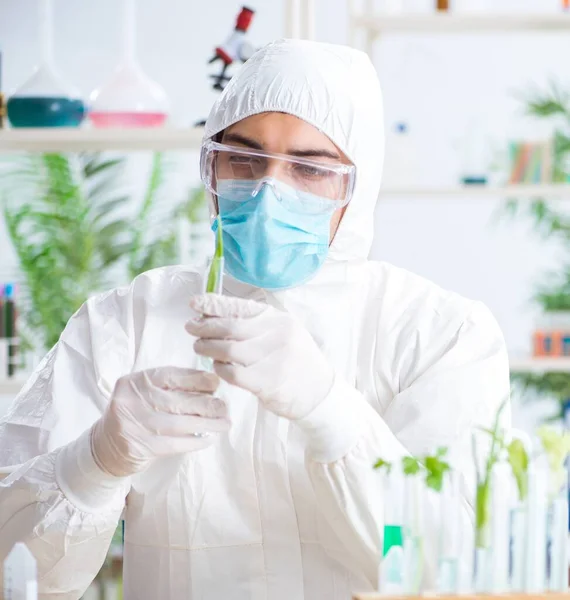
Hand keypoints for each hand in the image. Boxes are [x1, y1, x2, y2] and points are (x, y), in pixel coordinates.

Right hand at [91, 367, 229, 476]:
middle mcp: (133, 400)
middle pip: (179, 401)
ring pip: (180, 424)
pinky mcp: (140, 447)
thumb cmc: (135, 413)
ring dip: (207, 424)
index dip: (197, 379)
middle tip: (225, 407)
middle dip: (207, 404)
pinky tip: (209, 439)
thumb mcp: (144, 393)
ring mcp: (135, 424)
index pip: (171, 376)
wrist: (105, 446)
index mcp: (136, 381)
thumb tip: (211, 385)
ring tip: (225, 424)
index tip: (216, 383)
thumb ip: (169, 387)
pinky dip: (195, 441)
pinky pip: (176, 444)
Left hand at [186, 294, 333, 420]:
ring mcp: (274, 358)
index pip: (241, 307)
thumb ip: (254, 324)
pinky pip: (233, 373)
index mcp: (279, 319)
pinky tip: (218, 367)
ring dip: (207, 348)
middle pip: (230, 327)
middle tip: (191, 329)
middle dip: (204, 327)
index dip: (213, 304)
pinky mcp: (267, 382)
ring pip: (228, 350)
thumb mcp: (282, 333)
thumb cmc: (295, 360)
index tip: (194, 304)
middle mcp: (278, 334)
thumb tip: (215, 315)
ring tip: (200, 348)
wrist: (319, 392)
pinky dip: (220, 369)